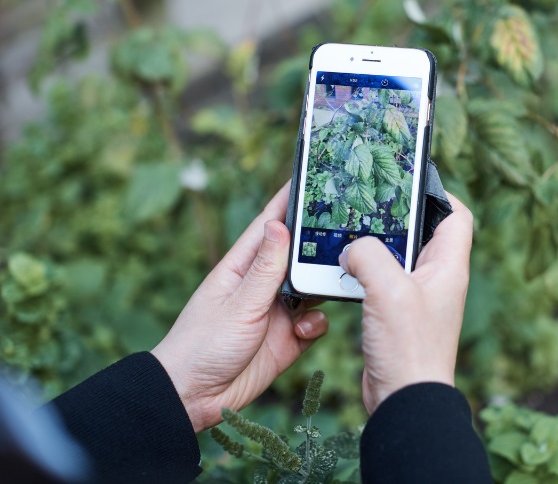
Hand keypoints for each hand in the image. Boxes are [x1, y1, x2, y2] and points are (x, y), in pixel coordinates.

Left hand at [152, 182, 328, 432]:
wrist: (194, 399)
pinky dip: (317, 325)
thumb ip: (266, 269)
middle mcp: (263, 285)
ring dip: (324, 287)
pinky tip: (304, 332)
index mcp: (243, 267)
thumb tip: (279, 225)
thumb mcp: (239, 304)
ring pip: (314, 288)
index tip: (313, 175)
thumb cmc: (202, 345)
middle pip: (299, 255)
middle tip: (348, 234)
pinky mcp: (288, 339)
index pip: (270, 224)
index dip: (290, 200)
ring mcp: (277, 312)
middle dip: (320, 246)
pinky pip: (316, 323)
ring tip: (335, 283)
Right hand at [339, 193, 472, 413]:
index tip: (410, 181)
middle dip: (397, 217)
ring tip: (350, 232)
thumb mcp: (389, 291)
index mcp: (448, 267)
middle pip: (423, 232)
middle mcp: (436, 279)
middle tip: (368, 203)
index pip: (457, 216)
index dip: (439, 193)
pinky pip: (382, 281)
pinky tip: (343, 270)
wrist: (404, 402)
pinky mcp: (397, 314)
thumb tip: (353, 249)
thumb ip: (369, 256)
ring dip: (375, 246)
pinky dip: (364, 271)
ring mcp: (417, 298)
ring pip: (398, 257)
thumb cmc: (409, 349)